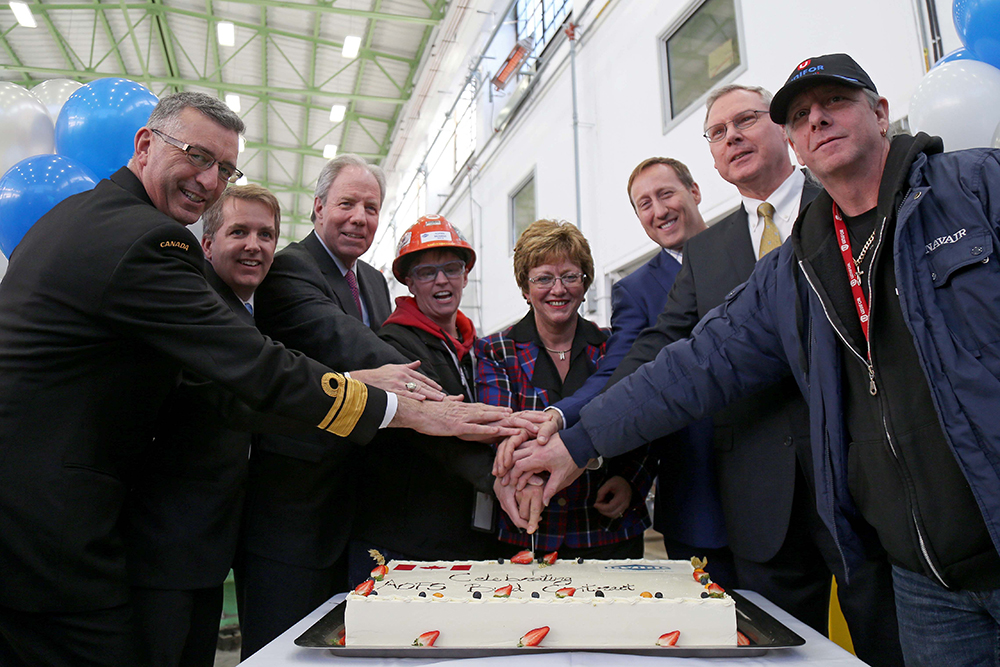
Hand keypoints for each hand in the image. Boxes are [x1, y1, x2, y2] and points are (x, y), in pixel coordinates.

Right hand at [351, 361, 444, 400]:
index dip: (432, 383)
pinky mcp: (392, 390)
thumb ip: (408, 366)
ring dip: (429, 395)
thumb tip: (418, 363)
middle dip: (434, 391)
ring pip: (417, 389)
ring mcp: (398, 383)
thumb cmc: (379, 374)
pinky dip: (415, 396)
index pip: (422, 377)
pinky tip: (423, 399)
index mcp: (404, 370)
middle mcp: (403, 376)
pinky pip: (406, 394)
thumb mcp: (394, 367)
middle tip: (444, 396)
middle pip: (422, 384)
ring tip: (439, 399)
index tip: (440, 388)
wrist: (365, 380)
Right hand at [389, 397, 512, 438]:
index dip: (495, 409)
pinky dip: (488, 429)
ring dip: (502, 421)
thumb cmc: (426, 409)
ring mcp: (462, 418)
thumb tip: (459, 397)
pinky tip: (498, 431)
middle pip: (488, 412)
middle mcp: (465, 411)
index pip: (482, 408)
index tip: (507, 410)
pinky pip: (476, 429)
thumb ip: (452, 401)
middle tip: (518, 416)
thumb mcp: (442, 404)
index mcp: (461, 407)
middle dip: (503, 414)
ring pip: (487, 419)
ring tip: (516, 424)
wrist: (415, 410)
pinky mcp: (457, 426)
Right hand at [493, 410, 561, 474]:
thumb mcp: (550, 427)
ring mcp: (515, 438)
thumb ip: (546, 433)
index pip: (511, 441)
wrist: (551, 421)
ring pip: (502, 449)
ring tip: (498, 475)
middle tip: (499, 474)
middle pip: (504, 446)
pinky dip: (501, 461)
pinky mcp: (516, 443)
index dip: (508, 453)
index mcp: (524, 429)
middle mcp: (516, 432)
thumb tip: (540, 441)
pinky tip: (500, 472)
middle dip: (500, 460)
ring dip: (499, 462)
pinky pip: (506, 452)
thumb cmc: (552, 425)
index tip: (506, 466)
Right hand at [494, 475, 544, 531]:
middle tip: (538, 522)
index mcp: (508, 499)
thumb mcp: (521, 474)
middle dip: (527, 523)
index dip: (527, 524)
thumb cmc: (509, 471)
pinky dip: (520, 513)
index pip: (517, 519)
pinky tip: (529, 510)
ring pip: (514, 516)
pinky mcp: (504, 502)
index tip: (535, 526)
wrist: (499, 469)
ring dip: (524, 518)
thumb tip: (540, 482)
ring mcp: (503, 503)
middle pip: (515, 520)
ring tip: (536, 516)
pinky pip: (512, 511)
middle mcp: (504, 503)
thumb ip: (531, 478)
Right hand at [510, 433, 584, 504]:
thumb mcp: (561, 475)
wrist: (580, 441)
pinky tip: (516, 460)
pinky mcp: (538, 440)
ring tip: (507, 469)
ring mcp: (535, 443)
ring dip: (511, 459)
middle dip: (508, 467)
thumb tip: (544, 503)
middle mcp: (535, 448)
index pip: (519, 466)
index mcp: (539, 458)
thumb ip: (551, 489)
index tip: (513, 485)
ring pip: (517, 449)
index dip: (514, 476)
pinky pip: (523, 445)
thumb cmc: (571, 458)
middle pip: (513, 456)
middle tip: (504, 478)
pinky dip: (517, 453)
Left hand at [593, 475, 631, 518]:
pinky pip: (616, 514)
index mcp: (621, 497)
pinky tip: (606, 505)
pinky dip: (609, 512)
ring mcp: (625, 507)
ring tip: (602, 504)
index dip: (601, 508)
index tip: (595, 504)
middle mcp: (625, 504)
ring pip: (614, 516)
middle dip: (602, 511)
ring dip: (606, 512)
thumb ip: (601, 492)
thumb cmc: (617, 482)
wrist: (626, 482)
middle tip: (598, 504)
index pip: (610, 507)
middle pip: (612, 514)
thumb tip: (597, 501)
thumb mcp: (608, 483)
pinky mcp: (624, 509)